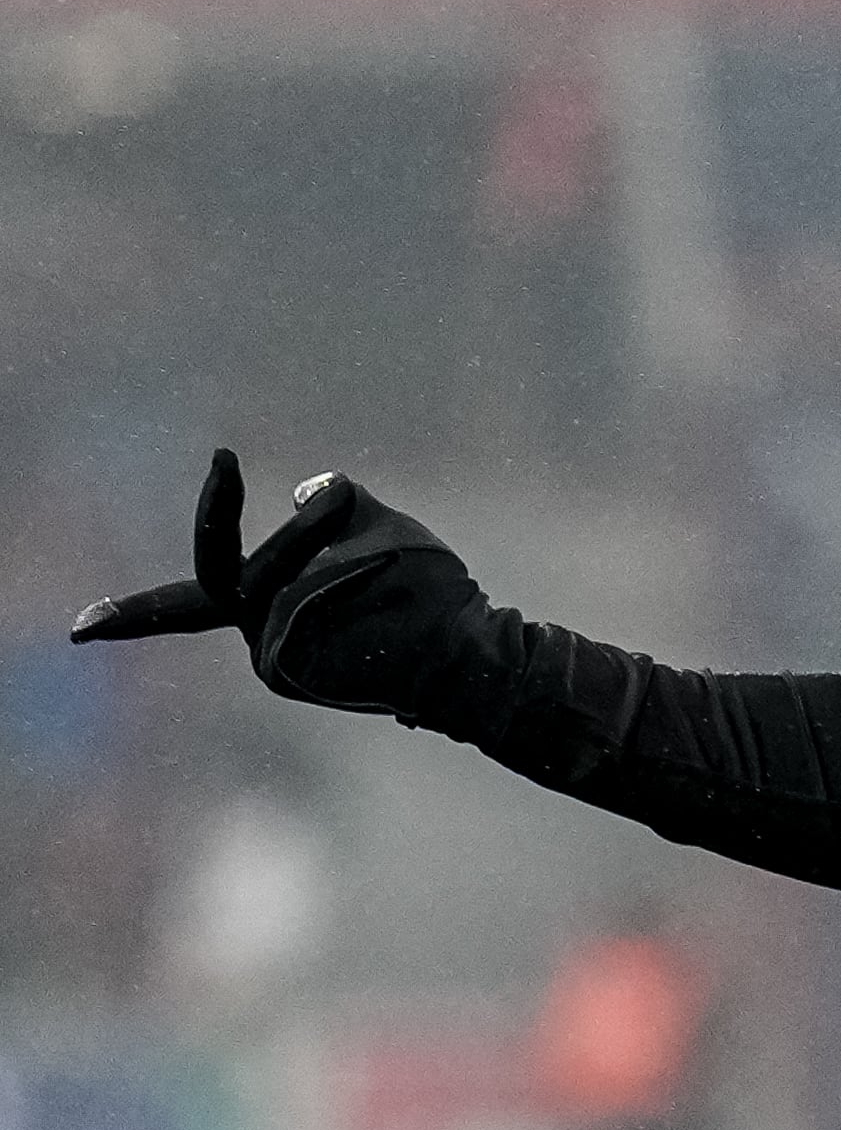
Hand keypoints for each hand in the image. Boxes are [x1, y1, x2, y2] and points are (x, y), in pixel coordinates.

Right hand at [70, 448, 492, 718]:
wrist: (472, 656)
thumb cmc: (431, 597)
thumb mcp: (378, 535)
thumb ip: (331, 513)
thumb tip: (307, 488)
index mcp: (266, 615)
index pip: (186, 607)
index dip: (132, 610)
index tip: (77, 628)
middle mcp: (260, 641)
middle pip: (222, 572)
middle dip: (224, 518)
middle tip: (221, 463)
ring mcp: (274, 657)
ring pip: (275, 570)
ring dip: (319, 532)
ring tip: (368, 531)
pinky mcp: (293, 666)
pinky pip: (305, 587)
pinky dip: (345, 563)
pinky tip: (385, 578)